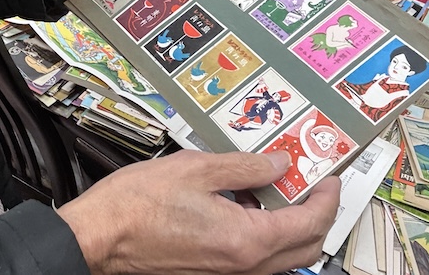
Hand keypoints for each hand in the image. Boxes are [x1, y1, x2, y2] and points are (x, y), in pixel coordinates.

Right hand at [57, 150, 339, 273]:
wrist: (99, 237)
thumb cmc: (136, 206)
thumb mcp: (196, 169)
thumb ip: (245, 166)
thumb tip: (279, 164)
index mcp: (246, 240)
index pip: (310, 223)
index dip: (327, 198)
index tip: (329, 178)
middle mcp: (242, 266)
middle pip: (306, 248)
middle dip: (318, 215)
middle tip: (312, 185)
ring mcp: (226, 273)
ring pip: (282, 257)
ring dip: (291, 226)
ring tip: (276, 190)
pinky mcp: (210, 272)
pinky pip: (254, 259)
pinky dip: (264, 235)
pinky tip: (244, 206)